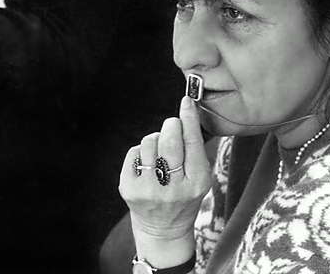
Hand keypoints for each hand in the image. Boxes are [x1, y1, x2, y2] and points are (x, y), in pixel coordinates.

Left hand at [119, 96, 211, 240]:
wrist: (163, 229)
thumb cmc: (184, 196)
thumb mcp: (200, 178)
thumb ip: (195, 150)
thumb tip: (186, 114)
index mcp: (197, 183)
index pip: (193, 143)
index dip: (189, 119)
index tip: (187, 101)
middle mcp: (173, 188)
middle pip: (169, 140)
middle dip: (171, 125)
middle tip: (173, 125)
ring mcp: (149, 189)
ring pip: (150, 142)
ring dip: (156, 139)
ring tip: (160, 152)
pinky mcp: (129, 189)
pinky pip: (134, 152)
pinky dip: (141, 152)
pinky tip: (147, 164)